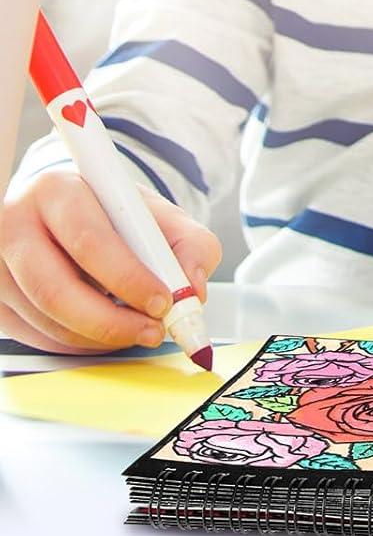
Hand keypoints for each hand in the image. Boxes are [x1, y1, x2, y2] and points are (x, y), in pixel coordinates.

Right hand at [0, 170, 219, 352]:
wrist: (73, 215)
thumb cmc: (117, 216)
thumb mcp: (159, 216)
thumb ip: (190, 244)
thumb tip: (192, 288)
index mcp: (58, 191)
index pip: (89, 240)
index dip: (128, 277)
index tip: (164, 301)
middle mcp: (16, 225)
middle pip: (55, 289)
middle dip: (112, 321)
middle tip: (152, 330)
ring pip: (45, 319)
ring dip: (98, 337)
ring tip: (136, 331)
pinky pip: (33, 336)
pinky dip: (75, 344)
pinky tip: (105, 334)